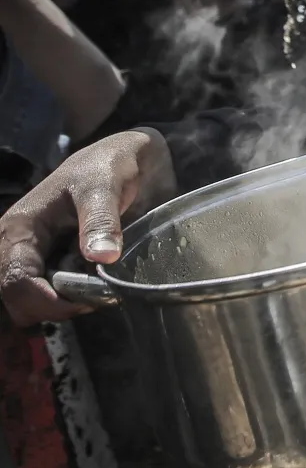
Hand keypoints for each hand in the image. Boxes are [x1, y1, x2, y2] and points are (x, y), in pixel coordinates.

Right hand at [0, 130, 174, 326]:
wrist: (128, 159)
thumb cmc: (109, 166)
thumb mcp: (104, 186)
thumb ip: (101, 221)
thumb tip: (102, 258)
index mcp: (19, 228)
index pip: (15, 282)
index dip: (49, 301)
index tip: (90, 300)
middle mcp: (17, 248)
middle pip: (19, 302)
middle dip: (56, 308)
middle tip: (98, 295)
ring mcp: (35, 259)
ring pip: (33, 305)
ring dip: (64, 306)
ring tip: (99, 288)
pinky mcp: (53, 265)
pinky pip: (52, 297)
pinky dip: (72, 300)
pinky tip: (97, 284)